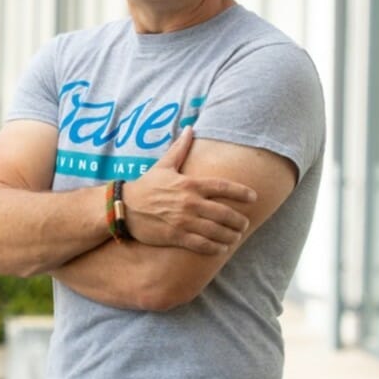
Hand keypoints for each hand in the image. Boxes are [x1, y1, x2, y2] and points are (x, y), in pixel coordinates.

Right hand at [122, 127, 256, 254]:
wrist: (124, 207)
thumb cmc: (146, 186)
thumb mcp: (164, 165)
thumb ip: (180, 149)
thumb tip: (189, 129)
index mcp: (190, 183)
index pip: (223, 187)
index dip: (241, 192)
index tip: (254, 197)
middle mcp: (190, 202)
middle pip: (224, 212)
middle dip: (238, 220)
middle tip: (244, 224)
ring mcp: (184, 220)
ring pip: (216, 231)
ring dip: (230, 236)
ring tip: (235, 237)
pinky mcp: (176, 236)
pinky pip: (201, 244)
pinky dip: (215, 248)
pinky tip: (221, 249)